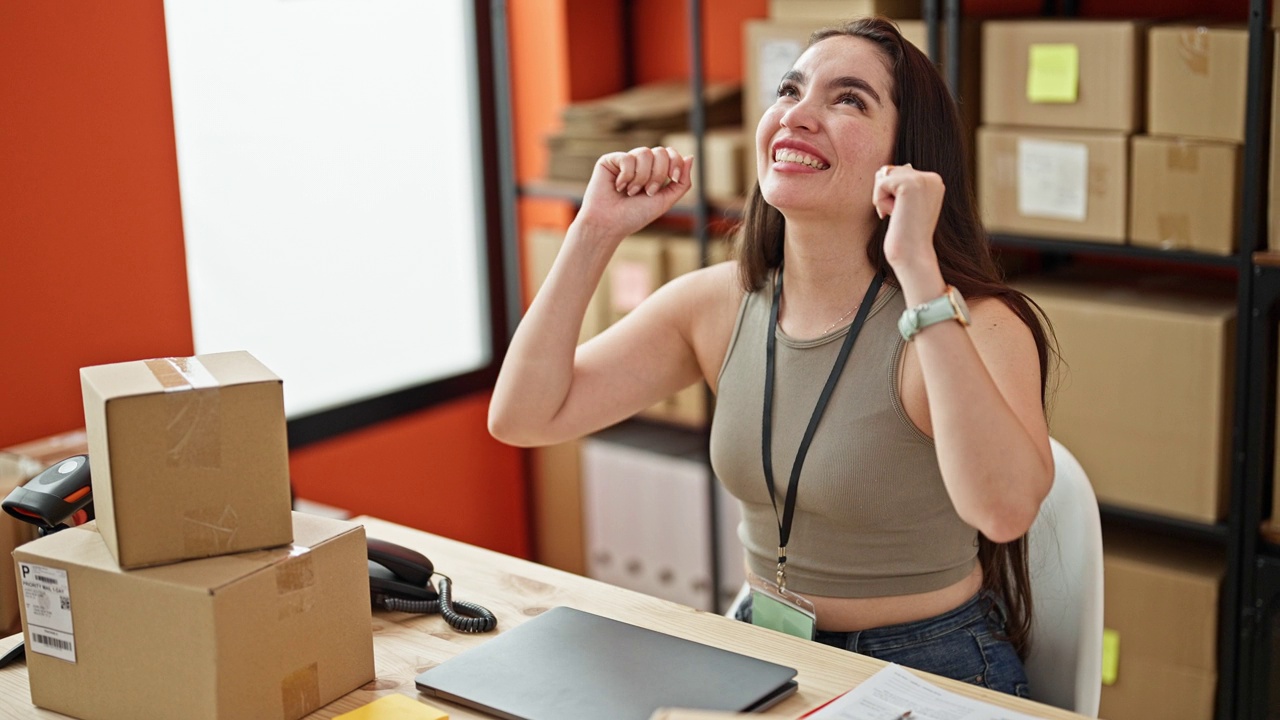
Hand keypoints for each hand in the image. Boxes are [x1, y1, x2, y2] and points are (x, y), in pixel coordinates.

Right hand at [574, 147, 693, 240]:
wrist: (610, 224)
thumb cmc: (635, 215)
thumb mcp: (665, 201)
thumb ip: (682, 182)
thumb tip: (690, 157)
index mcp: (654, 172)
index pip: (671, 154)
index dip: (675, 163)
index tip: (673, 179)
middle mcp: (640, 164)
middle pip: (660, 152)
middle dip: (658, 174)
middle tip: (648, 192)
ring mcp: (626, 161)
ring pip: (644, 153)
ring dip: (641, 177)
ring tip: (631, 192)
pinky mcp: (610, 160)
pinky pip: (627, 158)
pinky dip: (626, 176)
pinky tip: (618, 187)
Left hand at [871, 163, 945, 282]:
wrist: (912, 254)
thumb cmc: (905, 234)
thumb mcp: (907, 205)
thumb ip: (900, 185)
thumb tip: (884, 170)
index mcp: (934, 181)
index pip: (898, 172)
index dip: (892, 195)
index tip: (905, 213)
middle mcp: (932, 177)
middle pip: (889, 171)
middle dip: (886, 194)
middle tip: (900, 215)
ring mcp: (923, 179)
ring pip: (884, 176)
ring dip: (882, 198)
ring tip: (898, 214)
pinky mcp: (910, 184)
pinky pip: (880, 183)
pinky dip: (880, 201)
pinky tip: (894, 214)